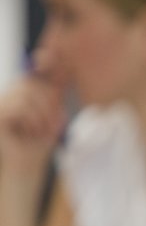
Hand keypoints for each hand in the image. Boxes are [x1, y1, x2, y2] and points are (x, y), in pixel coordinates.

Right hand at [0, 48, 66, 184]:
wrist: (26, 168)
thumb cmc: (39, 144)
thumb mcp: (52, 118)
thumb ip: (54, 96)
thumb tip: (59, 72)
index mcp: (22, 94)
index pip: (32, 72)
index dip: (41, 61)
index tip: (47, 57)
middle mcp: (8, 94)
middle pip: (31, 83)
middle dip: (48, 103)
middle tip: (52, 124)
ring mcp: (0, 103)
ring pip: (26, 93)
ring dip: (41, 115)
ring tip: (38, 131)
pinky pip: (18, 106)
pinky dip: (30, 119)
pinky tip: (26, 132)